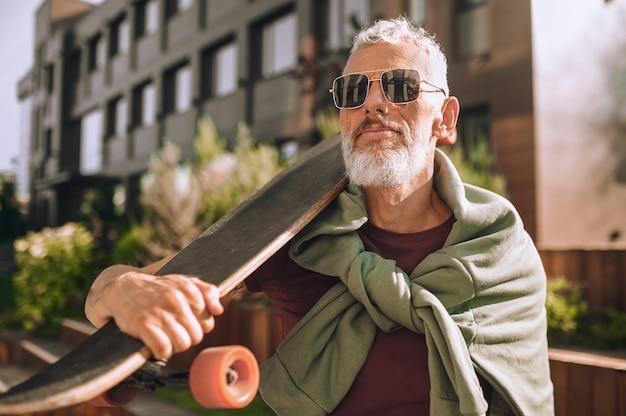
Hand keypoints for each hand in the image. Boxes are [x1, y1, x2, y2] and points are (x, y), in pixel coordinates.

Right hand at [86, 266, 222, 359]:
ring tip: (165, 337)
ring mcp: (159, 312)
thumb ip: (207, 293)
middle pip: (197, 336)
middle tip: (173, 331)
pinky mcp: (143, 324)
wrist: (123, 288)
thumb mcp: (184, 282)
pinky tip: (156, 345)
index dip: (197, 327)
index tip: (185, 324)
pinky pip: (164, 349)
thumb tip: (219, 311)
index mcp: (188, 289)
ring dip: (174, 347)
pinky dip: (161, 352)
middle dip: (186, 338)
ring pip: (183, 344)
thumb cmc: (158, 289)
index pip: (208, 323)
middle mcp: (175, 299)